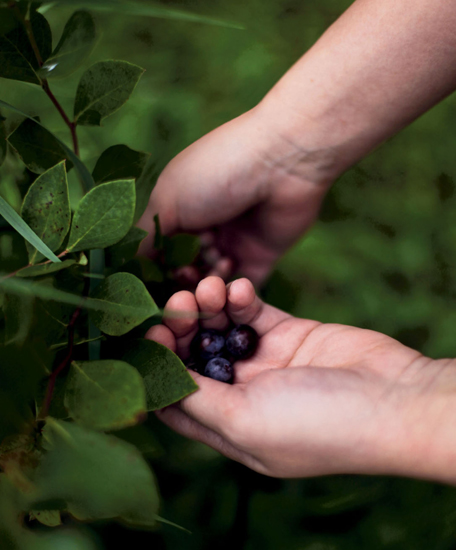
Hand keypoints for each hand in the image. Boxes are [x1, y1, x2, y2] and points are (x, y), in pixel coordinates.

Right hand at [137, 107, 334, 284]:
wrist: (282, 163)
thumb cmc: (216, 173)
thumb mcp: (167, 200)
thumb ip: (146, 237)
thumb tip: (125, 267)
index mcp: (181, 207)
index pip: (161, 249)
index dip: (156, 267)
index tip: (151, 281)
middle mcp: (206, 226)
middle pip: (186, 267)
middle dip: (182, 278)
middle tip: (185, 277)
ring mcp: (235, 242)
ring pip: (212, 280)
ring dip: (207, 283)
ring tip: (212, 270)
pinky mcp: (262, 256)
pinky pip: (243, 285)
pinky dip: (233, 290)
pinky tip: (229, 279)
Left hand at [146, 276, 455, 481]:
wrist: (391, 398)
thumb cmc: (318, 424)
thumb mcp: (246, 421)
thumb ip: (196, 400)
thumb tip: (154, 381)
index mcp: (231, 427)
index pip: (177, 400)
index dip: (157, 370)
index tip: (149, 337)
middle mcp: (243, 394)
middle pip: (195, 358)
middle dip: (180, 330)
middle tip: (175, 303)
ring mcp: (266, 362)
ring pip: (220, 330)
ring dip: (207, 307)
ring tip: (207, 288)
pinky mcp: (287, 333)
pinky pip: (251, 311)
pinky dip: (238, 298)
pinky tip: (234, 286)